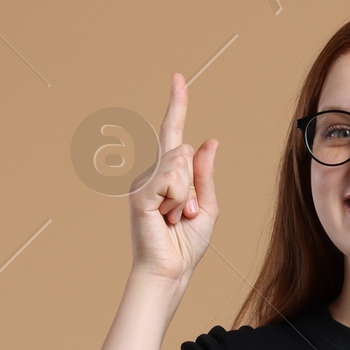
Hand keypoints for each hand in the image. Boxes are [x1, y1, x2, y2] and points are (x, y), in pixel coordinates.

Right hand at [129, 71, 217, 285]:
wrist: (171, 271)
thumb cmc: (186, 244)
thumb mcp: (207, 206)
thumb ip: (205, 174)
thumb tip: (210, 140)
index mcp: (168, 175)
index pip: (174, 133)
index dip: (177, 105)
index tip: (178, 78)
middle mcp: (152, 173)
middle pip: (183, 150)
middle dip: (194, 185)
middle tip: (184, 214)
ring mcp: (143, 182)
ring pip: (179, 163)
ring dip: (187, 196)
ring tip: (174, 217)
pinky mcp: (140, 193)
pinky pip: (171, 179)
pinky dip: (178, 200)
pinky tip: (166, 218)